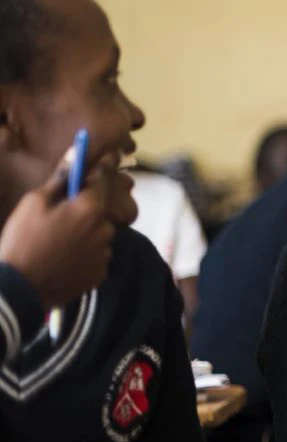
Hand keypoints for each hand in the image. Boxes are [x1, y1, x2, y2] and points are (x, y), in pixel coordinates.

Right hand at [0, 153, 119, 310]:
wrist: (19, 288)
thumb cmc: (22, 240)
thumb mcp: (34, 203)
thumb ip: (60, 178)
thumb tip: (77, 153)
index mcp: (90, 209)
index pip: (101, 179)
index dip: (103, 165)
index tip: (111, 154)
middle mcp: (104, 229)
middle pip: (98, 209)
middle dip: (83, 208)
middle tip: (58, 217)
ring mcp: (104, 253)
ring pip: (97, 234)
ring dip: (84, 232)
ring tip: (56, 242)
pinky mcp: (100, 274)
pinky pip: (95, 256)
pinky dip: (83, 253)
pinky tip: (62, 258)